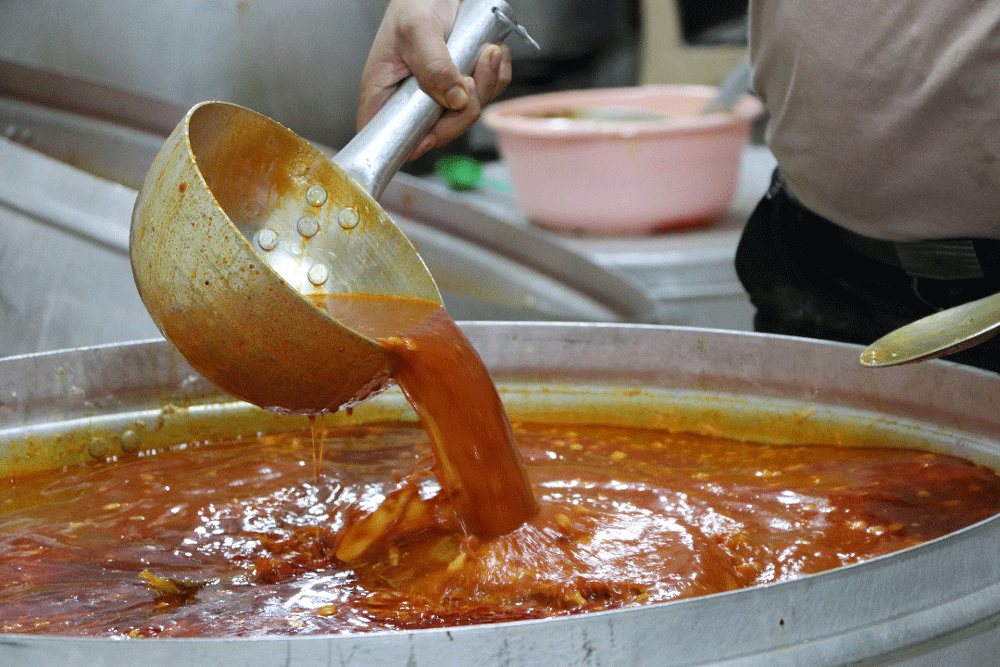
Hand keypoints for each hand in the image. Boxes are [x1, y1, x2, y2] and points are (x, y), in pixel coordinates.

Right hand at [358, 0, 511, 159]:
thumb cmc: (414, 2)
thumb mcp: (417, 29)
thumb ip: (433, 66)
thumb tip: (454, 100)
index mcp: (384, 93)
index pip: (390, 138)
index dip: (410, 145)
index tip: (432, 134)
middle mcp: (410, 101)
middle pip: (437, 134)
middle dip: (461, 112)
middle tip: (468, 78)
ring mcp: (438, 95)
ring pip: (465, 115)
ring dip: (484, 87)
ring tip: (485, 53)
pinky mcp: (461, 85)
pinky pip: (485, 96)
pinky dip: (495, 77)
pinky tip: (494, 55)